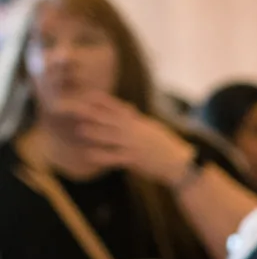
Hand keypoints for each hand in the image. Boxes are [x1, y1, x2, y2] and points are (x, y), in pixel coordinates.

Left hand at [53, 94, 196, 185]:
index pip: (116, 107)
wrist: (179, 163)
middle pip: (110, 120)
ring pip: (110, 137)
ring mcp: (133, 145)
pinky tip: (89, 156)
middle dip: (92, 114)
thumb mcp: (150, 127)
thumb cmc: (164, 145)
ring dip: (95, 133)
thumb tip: (127, 108)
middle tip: (75, 109)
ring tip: (80, 130)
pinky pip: (114, 157)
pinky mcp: (134, 160)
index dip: (101, 101)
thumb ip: (136, 118)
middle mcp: (133, 131)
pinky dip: (101, 156)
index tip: (86, 94)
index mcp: (136, 122)